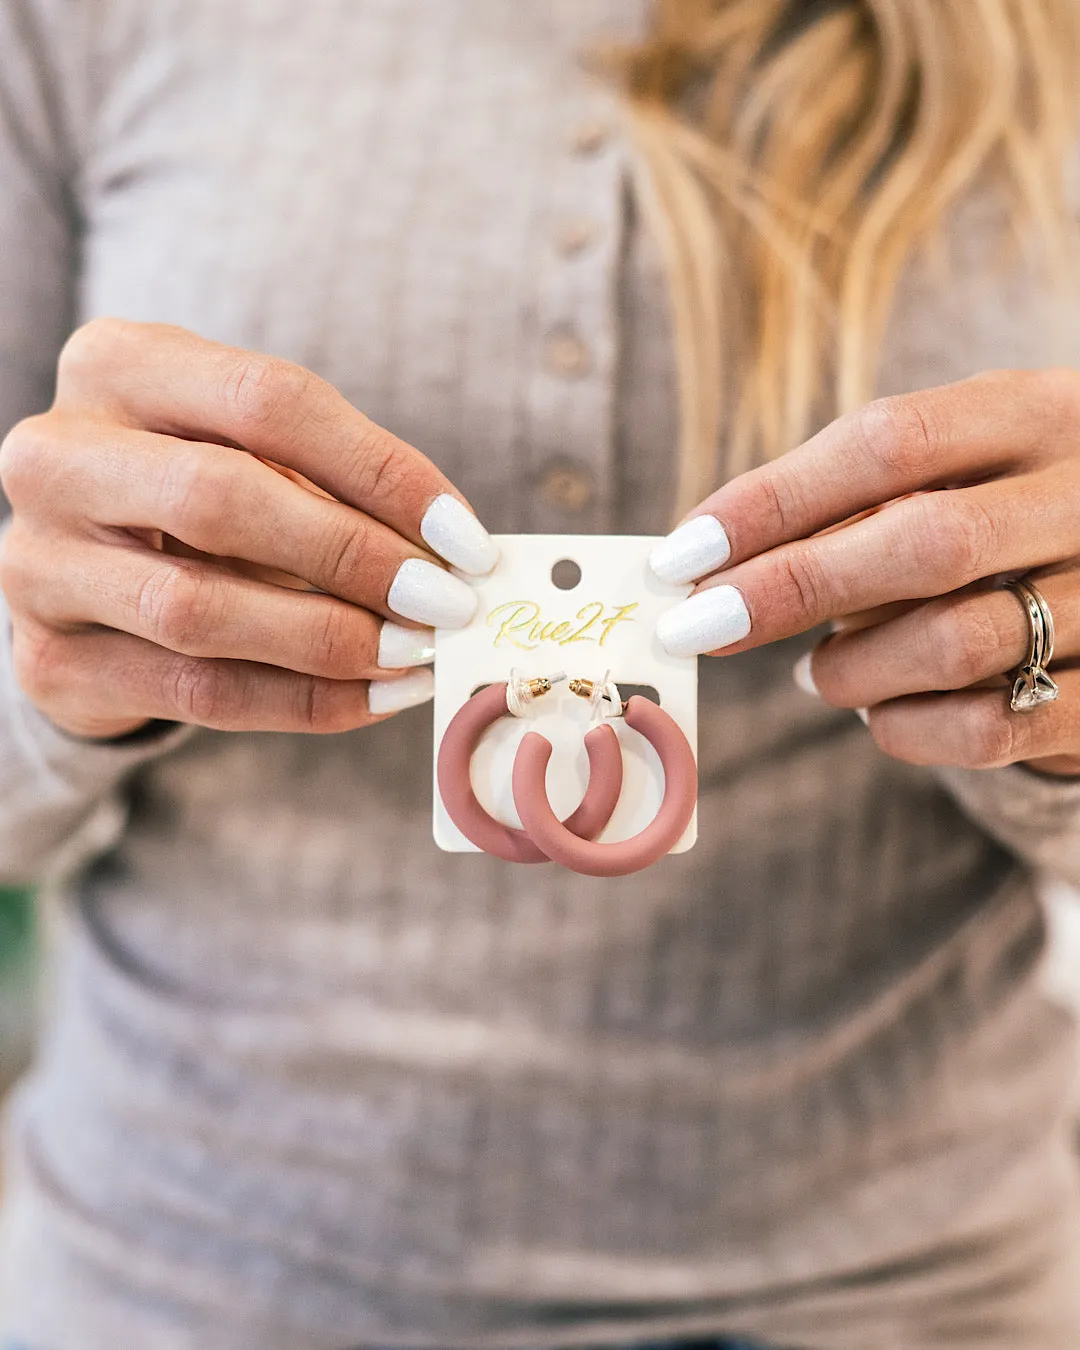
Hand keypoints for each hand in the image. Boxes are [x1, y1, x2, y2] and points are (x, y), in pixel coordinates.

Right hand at [0, 319, 497, 738]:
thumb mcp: (254, 457)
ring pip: (198, 608)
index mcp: (120, 365)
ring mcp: (38, 561)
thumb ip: (336, 486)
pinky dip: (302, 702)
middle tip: (445, 602)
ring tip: (415, 653)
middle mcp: (58, 454)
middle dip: (354, 556)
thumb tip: (457, 551)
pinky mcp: (51, 662)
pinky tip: (373, 697)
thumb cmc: (197, 501)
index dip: (380, 470)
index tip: (465, 538)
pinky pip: (197, 694)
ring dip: (329, 639)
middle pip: (221, 497)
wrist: (89, 584)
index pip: (268, 400)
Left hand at [648, 370, 1079, 775]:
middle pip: (924, 542)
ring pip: (953, 643)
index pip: (890, 442)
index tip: (683, 554)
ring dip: (850, 669)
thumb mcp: (955, 471)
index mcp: (1037, 413)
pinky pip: (987, 728)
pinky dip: (904, 728)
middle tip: (699, 627)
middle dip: (789, 588)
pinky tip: (879, 713)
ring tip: (816, 673)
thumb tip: (704, 561)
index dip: (773, 501)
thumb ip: (851, 501)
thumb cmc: (1001, 518)